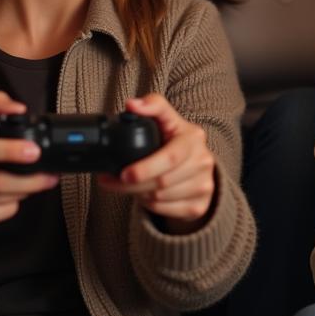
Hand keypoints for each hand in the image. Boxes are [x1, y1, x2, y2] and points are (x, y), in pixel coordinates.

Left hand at [98, 94, 216, 229]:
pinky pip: (165, 211)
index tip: (123, 174)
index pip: (170, 157)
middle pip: (161, 182)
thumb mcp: (168, 118)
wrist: (198, 163)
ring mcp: (204, 185)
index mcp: (194, 138)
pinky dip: (149, 205)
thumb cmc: (176, 139)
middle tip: (110, 181)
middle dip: (131, 185)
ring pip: (161, 198)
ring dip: (138, 194)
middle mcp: (204, 162)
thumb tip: (132, 104)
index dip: (145, 168)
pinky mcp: (199, 205)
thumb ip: (152, 105)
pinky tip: (144, 194)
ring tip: (130, 185)